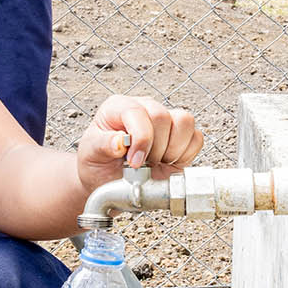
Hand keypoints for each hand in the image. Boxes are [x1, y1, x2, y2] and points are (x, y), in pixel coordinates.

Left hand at [76, 95, 203, 190]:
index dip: (141, 139)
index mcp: (119, 107)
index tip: (135, 163)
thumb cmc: (97, 163)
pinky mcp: (181, 137)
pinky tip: (167, 163)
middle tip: (142, 166)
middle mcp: (145, 108)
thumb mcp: (90, 154)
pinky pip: (196, 139)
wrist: (107, 180)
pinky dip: (185, 155)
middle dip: (155, 148)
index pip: (138, 112)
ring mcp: (165, 121)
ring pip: (185, 122)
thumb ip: (102, 145)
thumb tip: (119, 141)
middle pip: (163, 116)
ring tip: (156, 162)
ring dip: (172, 150)